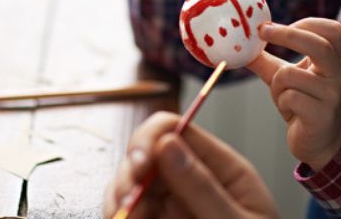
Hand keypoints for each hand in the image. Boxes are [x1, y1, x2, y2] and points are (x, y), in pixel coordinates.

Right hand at [103, 112, 279, 218]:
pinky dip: (119, 215)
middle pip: (143, 155)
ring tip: (125, 218)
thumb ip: (202, 187)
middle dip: (128, 174)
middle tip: (126, 201)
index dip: (149, 138)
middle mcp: (191, 181)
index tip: (139, 165)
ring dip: (119, 198)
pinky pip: (128, 212)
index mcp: (221, 169)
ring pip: (129, 185)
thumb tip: (167, 142)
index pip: (177, 130)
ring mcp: (171, 206)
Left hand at [247, 18, 340, 171]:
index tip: (277, 27)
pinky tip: (290, 111)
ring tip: (284, 96)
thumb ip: (265, 60)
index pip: (332, 29)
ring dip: (277, 84)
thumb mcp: (284, 77)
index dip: (306, 23)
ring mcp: (331, 94)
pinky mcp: (321, 115)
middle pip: (319, 44)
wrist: (318, 141)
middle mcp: (336, 73)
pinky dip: (282, 103)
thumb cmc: (302, 103)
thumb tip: (239, 45)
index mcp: (331, 60)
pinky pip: (290, 98)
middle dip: (288, 35)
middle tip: (263, 31)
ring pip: (290, 74)